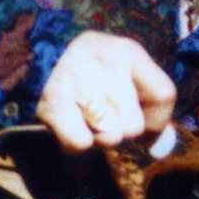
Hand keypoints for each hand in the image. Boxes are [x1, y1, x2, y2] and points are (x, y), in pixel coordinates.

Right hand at [36, 32, 176, 153]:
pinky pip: (81, 144)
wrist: (35, 57)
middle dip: (120, 129)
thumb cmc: (90, 72)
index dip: (156, 121)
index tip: (144, 126)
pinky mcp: (53, 103)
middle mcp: (105, 61)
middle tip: (103, 114)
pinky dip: (75, 142)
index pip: (163, 94)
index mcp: (129, 51)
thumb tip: (159, 147)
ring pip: (110, 137)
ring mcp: (78, 81)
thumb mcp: (124, 72)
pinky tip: (69, 123)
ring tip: (85, 116)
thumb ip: (150, 104)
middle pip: (134, 125)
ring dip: (98, 137)